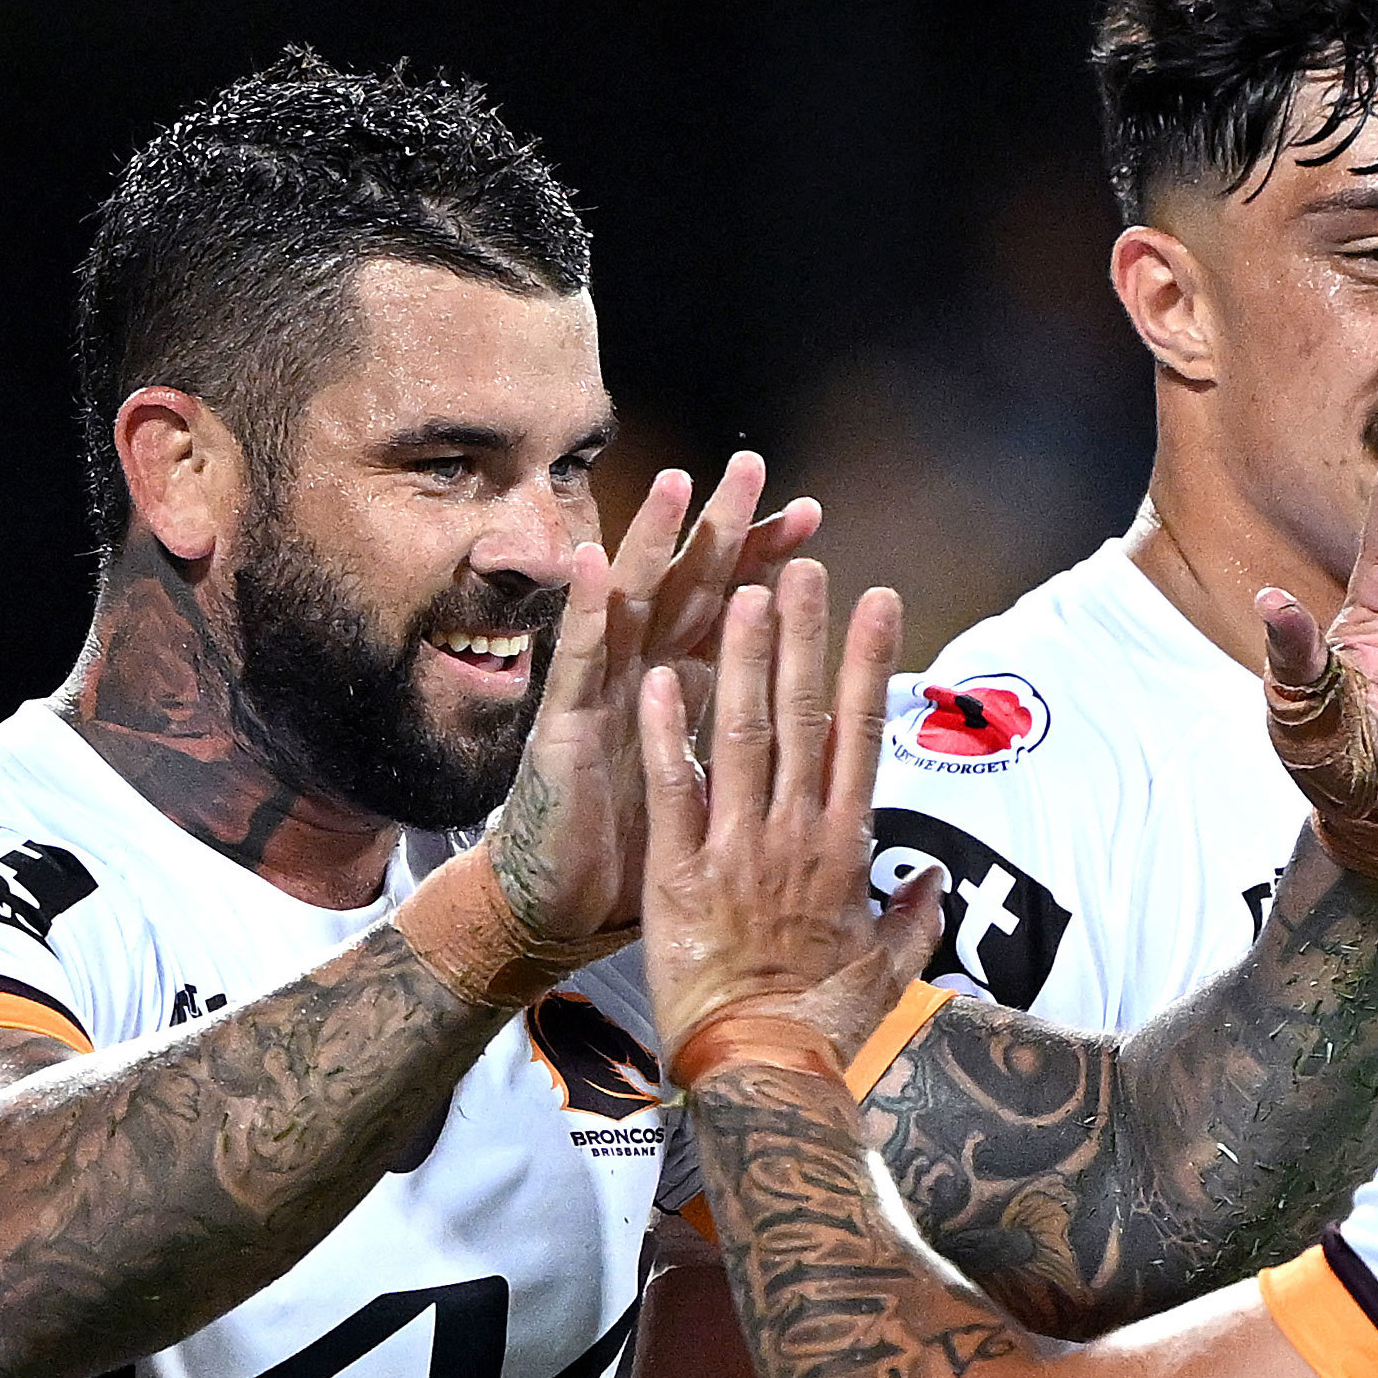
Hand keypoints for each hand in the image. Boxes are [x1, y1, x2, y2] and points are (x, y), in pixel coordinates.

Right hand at [488, 455, 818, 944]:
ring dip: (650, 545)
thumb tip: (815, 727)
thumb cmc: (639, 858)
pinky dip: (580, 612)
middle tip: (751, 465)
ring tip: (675, 484)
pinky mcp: (562, 732)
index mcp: (685, 695)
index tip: (811, 520)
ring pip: (628, 608)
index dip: (766, 564)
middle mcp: (642, 681)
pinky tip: (584, 559)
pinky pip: (573, 665)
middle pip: (687, 589)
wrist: (564, 912)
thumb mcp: (713, 793)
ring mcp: (598, 699)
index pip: (732, 613)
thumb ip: (751, 752)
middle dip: (718, 528)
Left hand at [637, 569, 939, 1063]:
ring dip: (740, 660)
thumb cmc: (828, 1024)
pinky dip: (666, 734)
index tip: (877, 599)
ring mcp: (738, 851)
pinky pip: (673, 792)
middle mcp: (796, 834)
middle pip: (805, 716)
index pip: (862, 734)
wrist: (767, 1070)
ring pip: (743, 736)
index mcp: (845, 847)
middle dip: (804, 634)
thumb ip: (911, 919)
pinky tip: (659, 676)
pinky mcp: (680, 876)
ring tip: (740, 591)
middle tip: (802, 565)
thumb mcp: (888, 970)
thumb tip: (935, 889)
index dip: (869, 661)